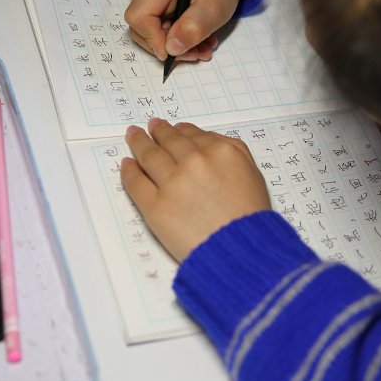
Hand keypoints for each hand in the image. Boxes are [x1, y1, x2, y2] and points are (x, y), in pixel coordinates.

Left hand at [121, 118, 270, 261]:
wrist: (242, 253)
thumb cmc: (251, 221)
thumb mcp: (254, 176)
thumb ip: (234, 153)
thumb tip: (207, 142)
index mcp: (221, 152)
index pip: (194, 135)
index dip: (181, 130)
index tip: (173, 128)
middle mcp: (195, 162)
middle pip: (170, 141)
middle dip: (158, 132)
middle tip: (150, 127)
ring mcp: (173, 184)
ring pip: (149, 156)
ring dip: (139, 142)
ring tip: (133, 135)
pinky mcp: (156, 207)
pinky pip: (136, 183)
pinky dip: (129, 171)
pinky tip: (127, 164)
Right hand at [125, 0, 244, 61]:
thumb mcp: (215, 8)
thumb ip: (194, 28)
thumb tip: (171, 49)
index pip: (139, 17)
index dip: (154, 40)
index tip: (176, 52)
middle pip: (140, 26)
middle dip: (167, 46)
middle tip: (197, 53)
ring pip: (146, 29)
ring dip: (173, 45)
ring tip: (200, 46)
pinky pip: (152, 24)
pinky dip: (173, 36)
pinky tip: (193, 37)